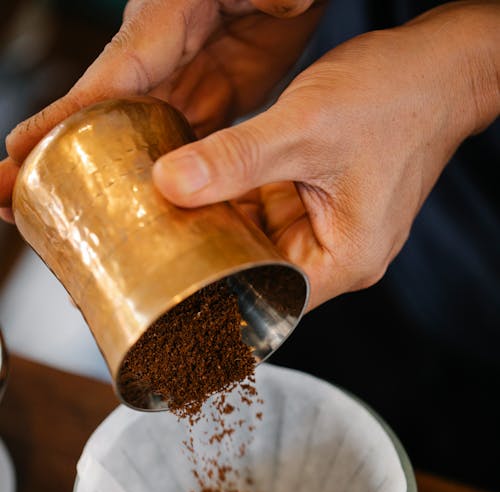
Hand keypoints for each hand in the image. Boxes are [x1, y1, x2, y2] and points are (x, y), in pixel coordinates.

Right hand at [0, 0, 324, 220]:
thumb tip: (281, 5)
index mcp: (167, 19)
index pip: (111, 73)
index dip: (65, 115)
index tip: (22, 151)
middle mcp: (161, 53)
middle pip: (98, 113)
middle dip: (52, 154)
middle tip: (10, 197)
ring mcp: (181, 80)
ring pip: (128, 134)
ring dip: (94, 173)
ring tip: (52, 211)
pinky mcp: (206, 99)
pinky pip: (171, 142)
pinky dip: (153, 176)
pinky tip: (134, 209)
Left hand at [151, 1, 499, 309]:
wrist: (436, 67)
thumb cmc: (394, 99)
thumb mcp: (303, 129)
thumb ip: (235, 159)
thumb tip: (171, 183)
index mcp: (347, 261)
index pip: (270, 300)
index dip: (218, 290)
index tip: (174, 273)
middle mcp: (340, 255)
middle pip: (261, 273)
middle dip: (214, 251)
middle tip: (163, 232)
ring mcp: (331, 231)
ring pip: (261, 242)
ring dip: (225, 222)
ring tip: (177, 205)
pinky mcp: (321, 205)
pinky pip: (271, 213)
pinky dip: (242, 198)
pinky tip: (209, 182)